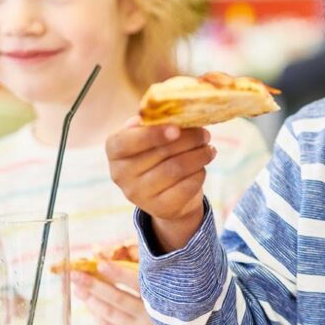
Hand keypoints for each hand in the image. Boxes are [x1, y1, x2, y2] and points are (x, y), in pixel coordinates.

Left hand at [71, 261, 164, 324]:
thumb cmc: (167, 311)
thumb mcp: (165, 294)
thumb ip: (144, 282)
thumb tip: (111, 266)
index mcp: (163, 300)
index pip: (138, 284)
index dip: (119, 274)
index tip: (100, 264)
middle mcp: (151, 318)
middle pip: (118, 299)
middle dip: (95, 286)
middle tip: (77, 275)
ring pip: (110, 315)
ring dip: (92, 301)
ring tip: (78, 289)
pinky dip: (98, 316)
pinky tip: (91, 306)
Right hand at [107, 117, 214, 251]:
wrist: (167, 194)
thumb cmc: (157, 155)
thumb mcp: (149, 137)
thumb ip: (152, 123)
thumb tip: (156, 116)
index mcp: (115, 150)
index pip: (127, 141)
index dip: (153, 134)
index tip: (176, 129)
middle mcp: (120, 174)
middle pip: (161, 152)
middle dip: (189, 139)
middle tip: (205, 134)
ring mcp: (138, 194)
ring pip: (177, 168)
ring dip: (199, 155)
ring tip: (209, 148)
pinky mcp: (160, 208)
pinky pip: (187, 185)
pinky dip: (200, 172)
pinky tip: (203, 166)